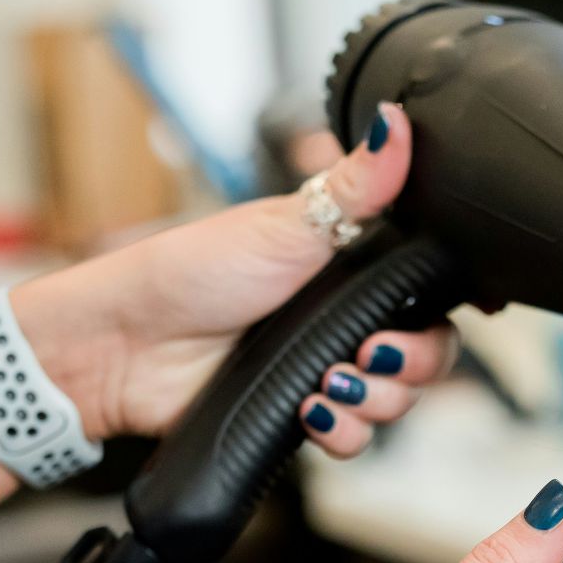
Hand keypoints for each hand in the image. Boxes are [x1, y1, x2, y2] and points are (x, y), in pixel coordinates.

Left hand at [7, 102, 454, 454]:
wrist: (125, 346)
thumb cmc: (192, 271)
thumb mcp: (286, 223)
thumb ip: (355, 184)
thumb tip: (398, 121)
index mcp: (352, 274)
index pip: (430, 303)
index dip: (437, 320)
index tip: (414, 320)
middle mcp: (346, 324)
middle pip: (425, 359)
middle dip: (409, 367)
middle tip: (369, 354)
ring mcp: (325, 372)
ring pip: (395, 404)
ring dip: (373, 402)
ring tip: (326, 385)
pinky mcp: (300, 416)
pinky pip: (353, 441)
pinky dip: (342, 434)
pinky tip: (309, 414)